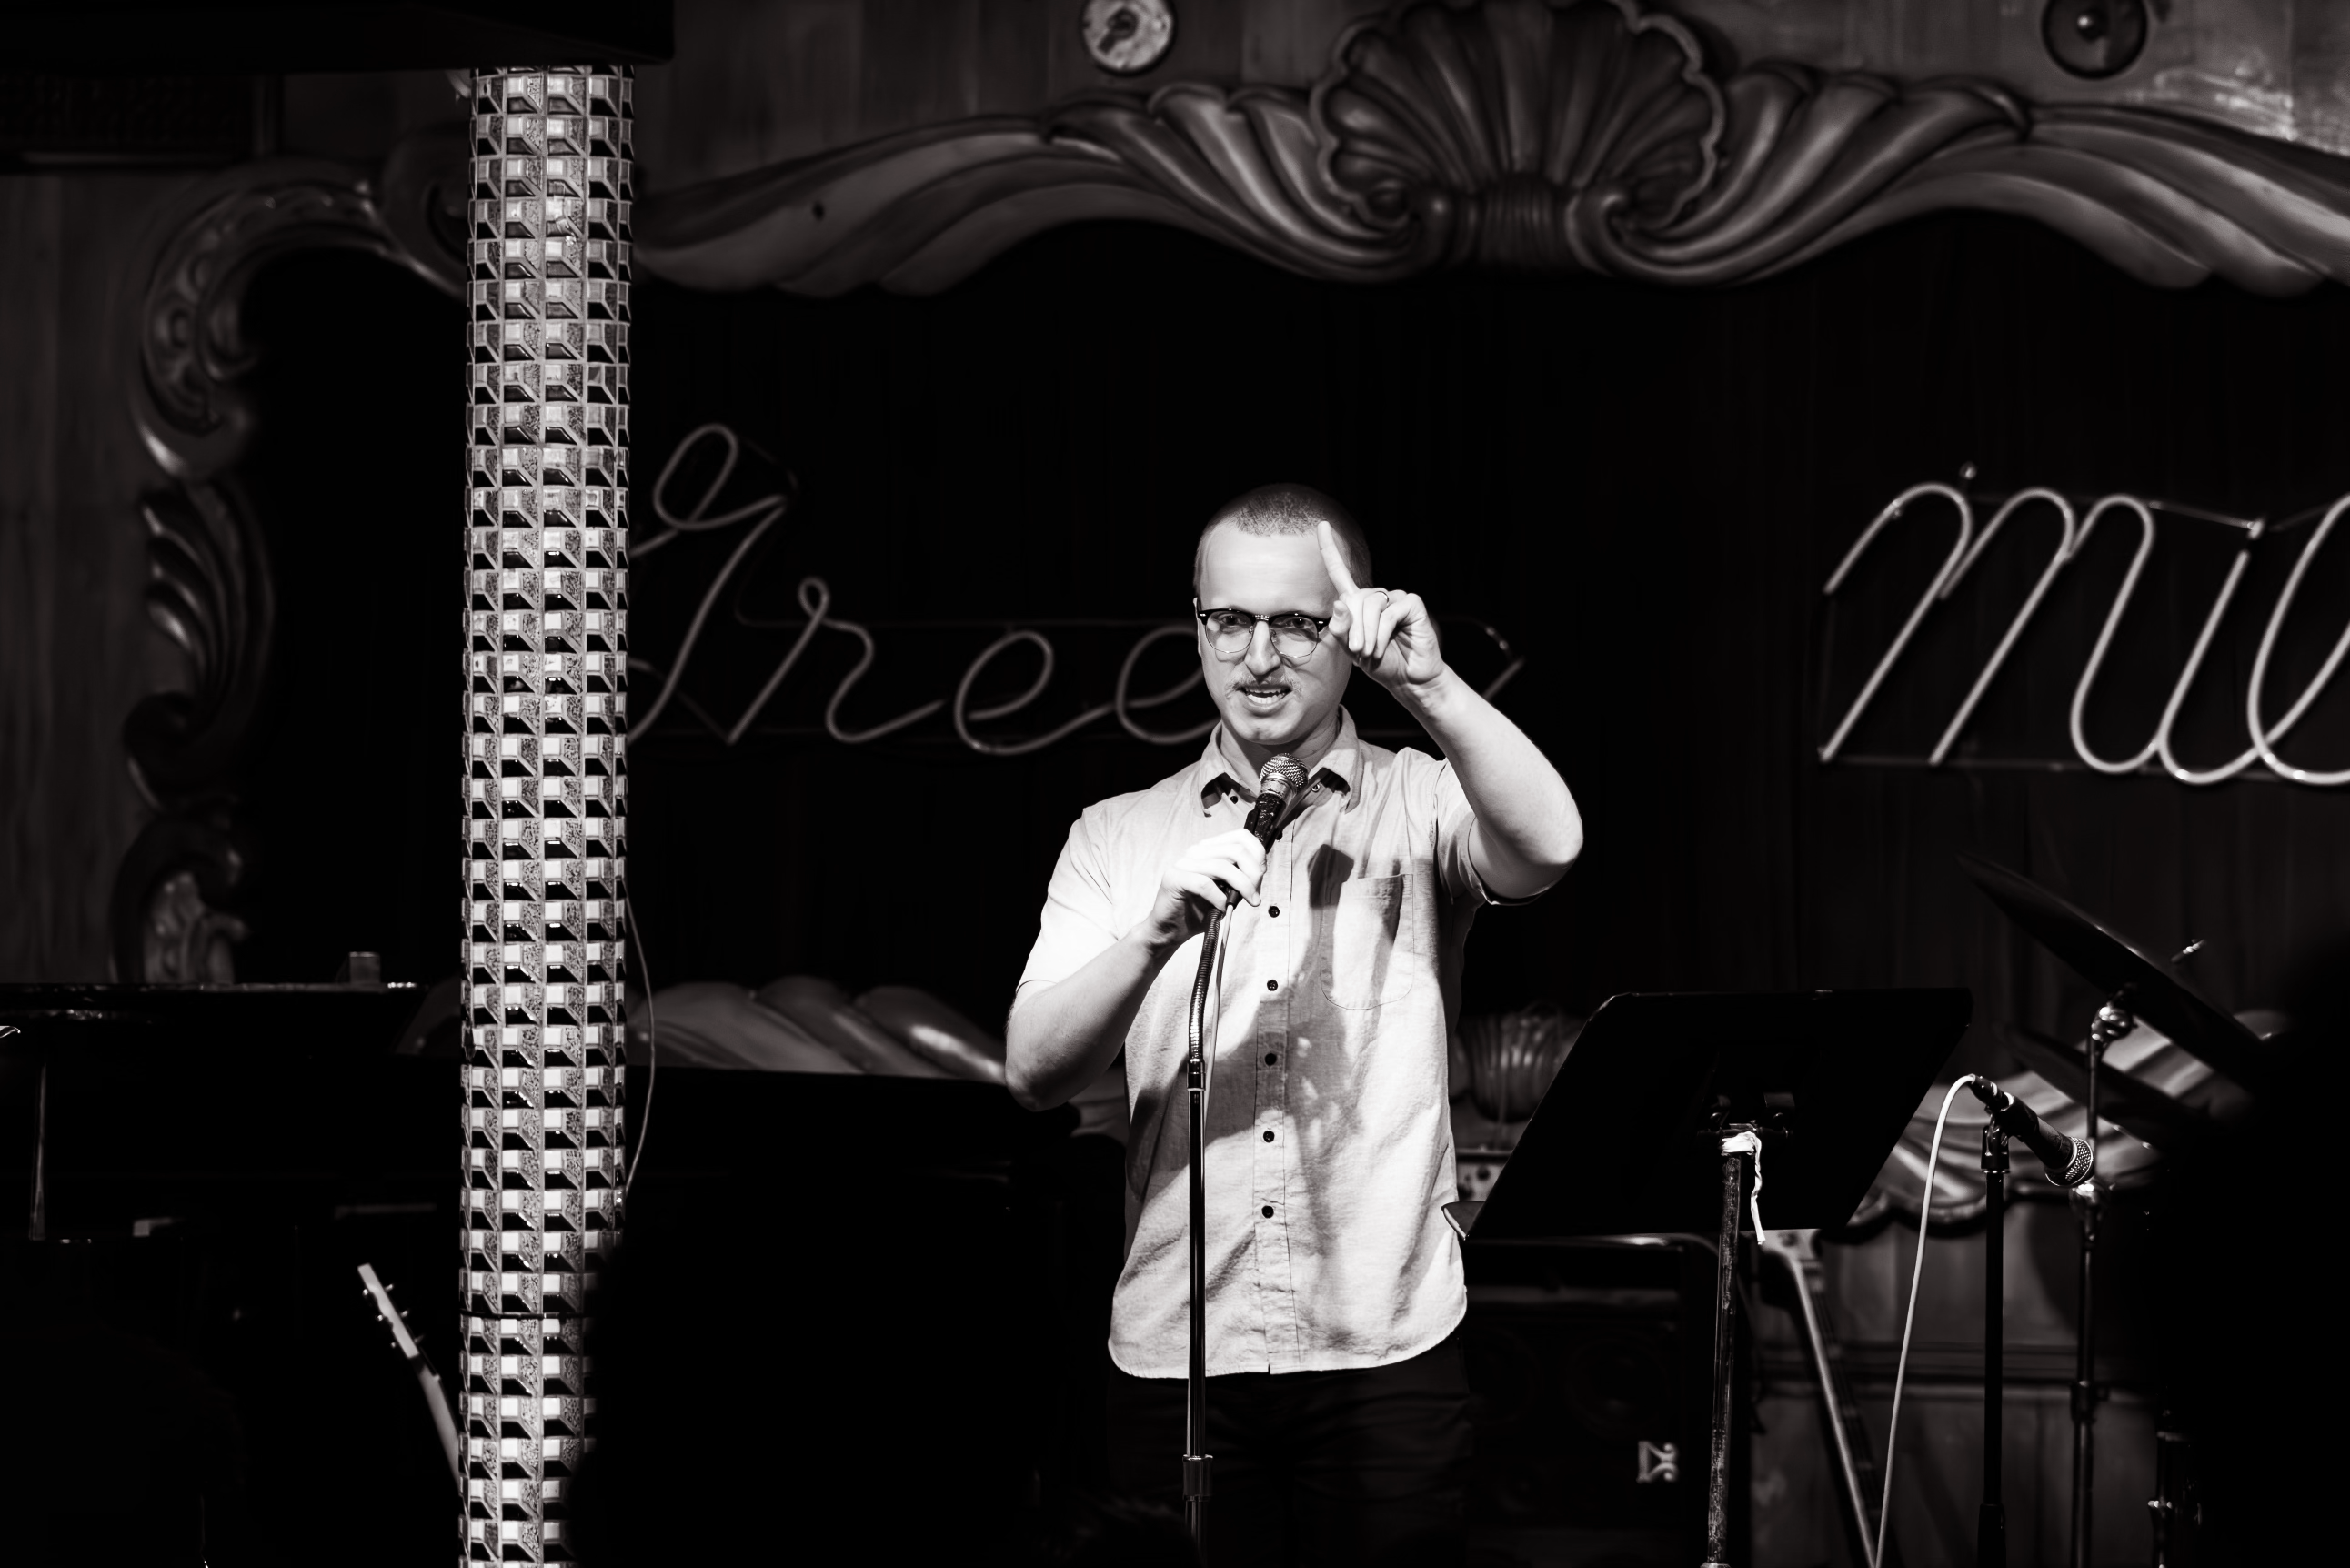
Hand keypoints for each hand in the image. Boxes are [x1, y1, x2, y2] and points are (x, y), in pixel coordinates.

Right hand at [1138, 828, 1266, 949]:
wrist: (1171, 929)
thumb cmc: (1199, 911)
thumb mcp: (1227, 892)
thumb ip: (1240, 878)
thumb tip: (1259, 872)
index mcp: (1210, 850)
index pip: (1240, 837)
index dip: (1257, 855)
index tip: (1261, 877)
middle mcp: (1197, 852)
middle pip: (1235, 851)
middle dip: (1253, 874)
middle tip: (1255, 896)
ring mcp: (1184, 863)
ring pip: (1222, 866)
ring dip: (1241, 886)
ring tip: (1247, 902)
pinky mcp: (1174, 878)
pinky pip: (1204, 884)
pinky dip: (1219, 897)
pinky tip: (1222, 907)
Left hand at [1319, 521, 1443, 690]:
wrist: (1408, 679)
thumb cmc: (1380, 663)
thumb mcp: (1351, 650)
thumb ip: (1342, 629)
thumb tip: (1338, 602)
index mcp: (1358, 604)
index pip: (1340, 571)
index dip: (1330, 549)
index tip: (1322, 525)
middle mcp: (1376, 596)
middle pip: (1355, 599)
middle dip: (1353, 629)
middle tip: (1358, 652)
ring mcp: (1396, 598)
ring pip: (1371, 605)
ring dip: (1366, 633)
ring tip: (1370, 652)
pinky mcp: (1412, 604)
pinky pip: (1388, 613)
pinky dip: (1381, 634)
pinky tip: (1383, 646)